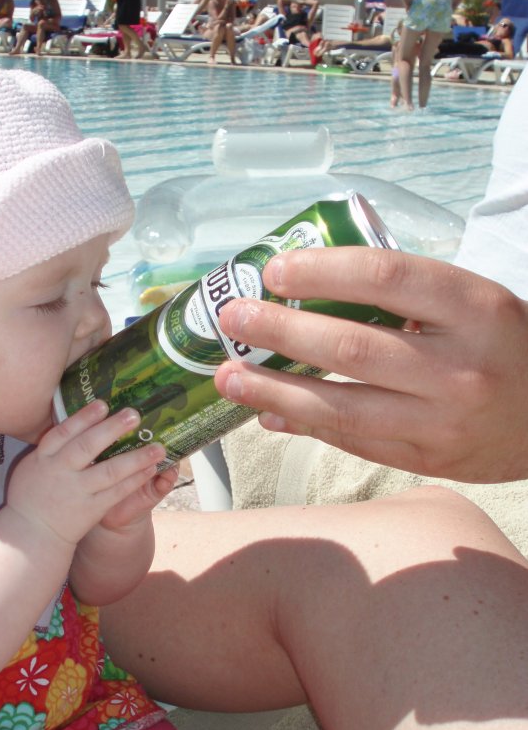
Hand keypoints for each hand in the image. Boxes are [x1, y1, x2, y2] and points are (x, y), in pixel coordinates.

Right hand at [6, 400, 165, 545]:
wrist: (32, 533)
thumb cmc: (31, 494)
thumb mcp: (32, 465)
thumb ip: (52, 445)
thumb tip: (77, 419)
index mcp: (43, 458)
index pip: (64, 433)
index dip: (84, 417)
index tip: (103, 404)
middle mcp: (60, 472)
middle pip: (87, 447)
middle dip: (112, 429)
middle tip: (134, 415)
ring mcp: (77, 491)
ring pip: (109, 471)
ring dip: (136, 458)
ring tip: (158, 447)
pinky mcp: (91, 509)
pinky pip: (117, 492)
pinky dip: (134, 480)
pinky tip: (151, 469)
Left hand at [213, 247, 527, 482]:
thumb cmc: (501, 345)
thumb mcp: (472, 302)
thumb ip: (405, 293)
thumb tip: (306, 287)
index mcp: (474, 307)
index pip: (387, 276)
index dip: (323, 271)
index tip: (275, 270)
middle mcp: (459, 366)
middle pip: (353, 347)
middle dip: (281, 331)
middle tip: (234, 318)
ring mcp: (441, 421)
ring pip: (342, 407)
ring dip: (274, 392)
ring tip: (228, 377)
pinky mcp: (426, 459)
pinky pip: (351, 441)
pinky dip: (303, 425)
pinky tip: (267, 414)